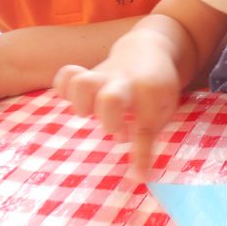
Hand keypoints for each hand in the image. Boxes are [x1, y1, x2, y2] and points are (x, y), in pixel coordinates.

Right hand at [53, 35, 180, 178]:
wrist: (149, 48)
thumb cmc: (157, 89)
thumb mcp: (164, 109)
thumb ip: (148, 136)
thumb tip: (134, 168)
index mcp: (151, 94)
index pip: (145, 130)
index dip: (141, 157)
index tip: (139, 176)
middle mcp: (125, 84)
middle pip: (110, 99)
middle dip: (109, 121)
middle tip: (118, 129)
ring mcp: (104, 76)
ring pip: (82, 83)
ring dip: (82, 104)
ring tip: (90, 112)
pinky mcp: (88, 73)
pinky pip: (66, 75)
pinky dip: (63, 87)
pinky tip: (71, 98)